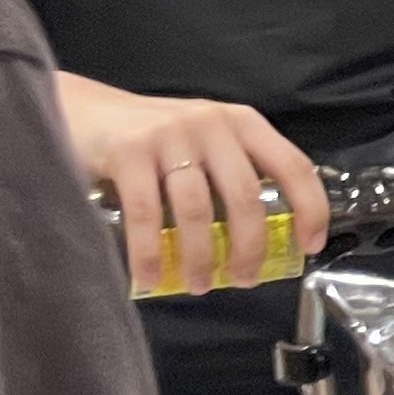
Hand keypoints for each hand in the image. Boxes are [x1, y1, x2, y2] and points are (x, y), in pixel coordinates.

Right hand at [60, 74, 329, 294]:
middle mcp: (212, 124)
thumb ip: (233, 174)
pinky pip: (145, 213)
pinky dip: (150, 252)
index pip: (292, 165)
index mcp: (242, 123)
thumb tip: (262, 238)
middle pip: (245, 197)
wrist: (84, 110)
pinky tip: (151, 276)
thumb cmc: (154, 137)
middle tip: (243, 279)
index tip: (308, 245)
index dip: (309, 208)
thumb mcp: (206, 142)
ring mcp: (169, 136)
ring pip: (196, 210)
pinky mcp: (128, 152)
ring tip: (198, 284)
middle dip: (249, 248)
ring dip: (199, 257)